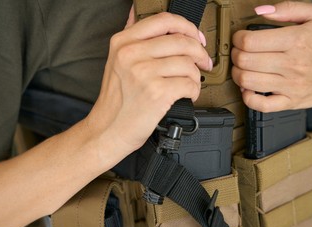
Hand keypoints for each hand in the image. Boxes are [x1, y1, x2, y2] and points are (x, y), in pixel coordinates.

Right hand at [86, 10, 211, 154]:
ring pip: (188, 64)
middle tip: (204, 62)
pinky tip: (187, 96)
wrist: (108, 130)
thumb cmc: (115, 101)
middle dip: (200, 53)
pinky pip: (189, 84)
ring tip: (191, 83)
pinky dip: (194, 91)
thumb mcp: (115, 62)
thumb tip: (135, 12)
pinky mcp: (157, 93)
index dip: (187, 26)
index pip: (164, 20)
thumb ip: (130, 37)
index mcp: (122, 42)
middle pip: (181, 41)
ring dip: (196, 75)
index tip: (196, 37)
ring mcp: (144, 73)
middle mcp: (131, 54)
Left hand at [231, 1, 311, 111]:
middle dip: (235, 55)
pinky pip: (260, 105)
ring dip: (237, 74)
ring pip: (247, 82)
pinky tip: (248, 88)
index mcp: (296, 40)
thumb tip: (261, 11)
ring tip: (242, 68)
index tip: (239, 38)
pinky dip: (247, 97)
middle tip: (238, 52)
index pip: (250, 42)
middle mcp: (292, 64)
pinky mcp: (290, 102)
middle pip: (245, 61)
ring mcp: (290, 85)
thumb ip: (288, 8)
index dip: (238, 39)